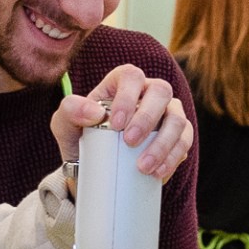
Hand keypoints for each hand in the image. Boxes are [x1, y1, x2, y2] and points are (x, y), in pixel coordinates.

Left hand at [52, 64, 191, 182]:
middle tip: (129, 142)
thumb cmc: (81, 138)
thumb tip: (95, 112)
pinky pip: (184, 142)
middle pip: (161, 91)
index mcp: (123, 83)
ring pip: (177, 119)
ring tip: (143, 166)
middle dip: (147, 117)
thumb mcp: (65, 125)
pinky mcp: (179, 137)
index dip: (127, 96)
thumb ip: (70, 111)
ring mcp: (168, 113)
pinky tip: (157, 172)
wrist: (95, 169)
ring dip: (162, 143)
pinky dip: (172, 158)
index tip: (115, 123)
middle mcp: (150, 93)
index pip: (131, 76)